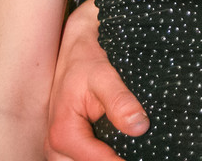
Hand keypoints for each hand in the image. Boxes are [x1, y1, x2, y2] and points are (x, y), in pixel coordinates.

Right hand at [45, 0, 148, 160]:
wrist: (72, 50)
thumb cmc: (85, 60)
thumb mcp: (104, 76)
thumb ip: (120, 101)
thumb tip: (140, 127)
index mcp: (63, 134)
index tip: (146, 159)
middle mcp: (55, 148)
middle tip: (143, 153)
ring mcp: (58, 151)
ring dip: (105, 158)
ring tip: (133, 150)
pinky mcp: (65, 149)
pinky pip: (83, 160)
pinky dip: (100, 156)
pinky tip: (120, 149)